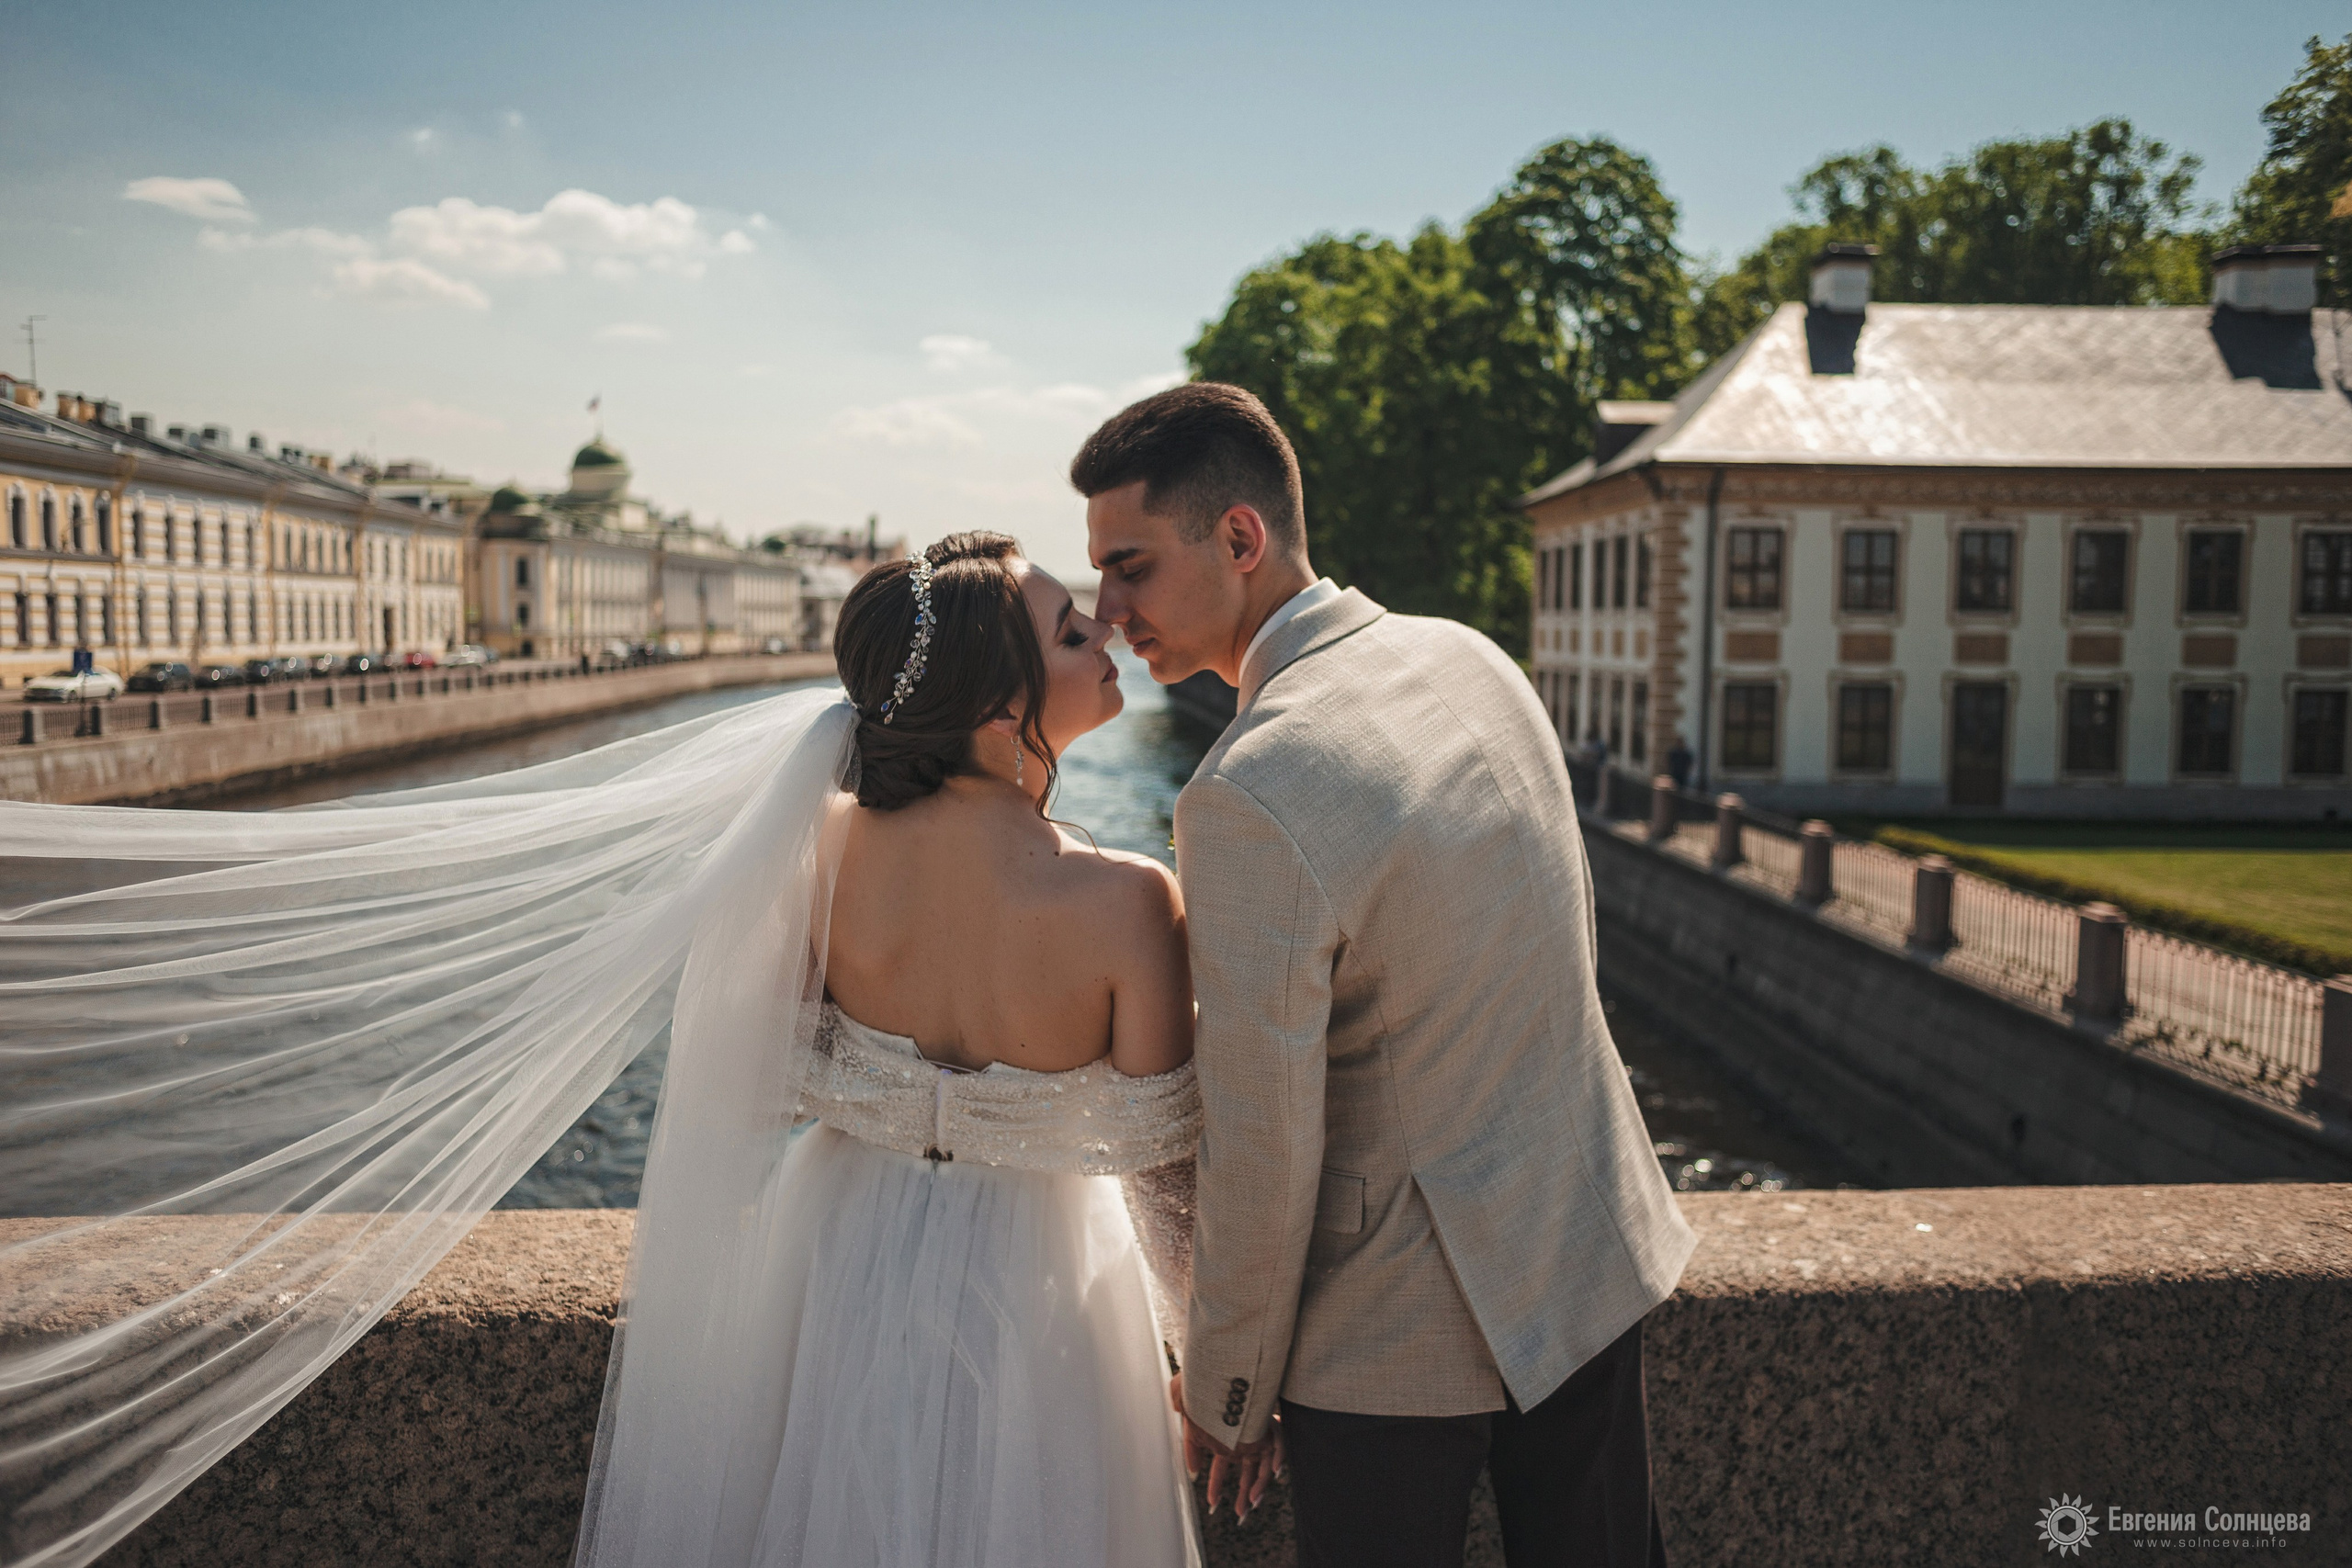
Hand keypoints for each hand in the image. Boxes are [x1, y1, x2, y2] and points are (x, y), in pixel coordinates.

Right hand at [1171, 1373, 1283, 1522]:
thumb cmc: (1200, 1379)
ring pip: (1262, 1462)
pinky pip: (1276, 1447)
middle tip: (1239, 1514)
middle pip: (1245, 1468)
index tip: (1213, 1503)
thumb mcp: (1185, 1404)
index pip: (1220, 1463)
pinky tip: (1273, 1475)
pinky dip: (1275, 1461)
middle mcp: (1241, 1431)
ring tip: (1251, 1507)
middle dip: (1242, 1492)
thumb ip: (1189, 1439)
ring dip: (1258, 1485)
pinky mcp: (1267, 1421)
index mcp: (1221, 1431)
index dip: (1215, 1483)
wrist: (1218, 1362)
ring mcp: (1255, 1427)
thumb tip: (1193, 1469)